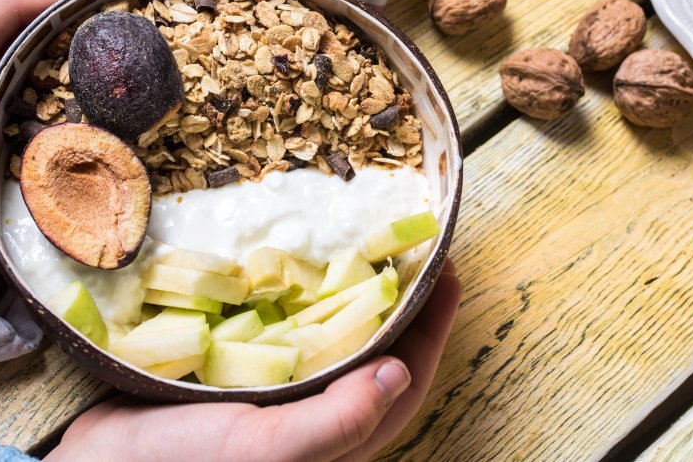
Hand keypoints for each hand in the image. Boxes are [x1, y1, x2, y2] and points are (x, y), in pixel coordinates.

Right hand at [47, 260, 461, 461]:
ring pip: (339, 345)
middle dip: (406, 307)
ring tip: (371, 250)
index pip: (404, 383)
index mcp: (333, 445)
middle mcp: (315, 421)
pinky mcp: (245, 379)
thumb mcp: (264, 448)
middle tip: (416, 249)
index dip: (433, 328)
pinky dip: (308, 304)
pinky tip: (303, 271)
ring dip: (360, 300)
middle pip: (381, 360)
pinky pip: (293, 337)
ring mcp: (280, 400)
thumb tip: (398, 371)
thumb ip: (334, 420)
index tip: (447, 268)